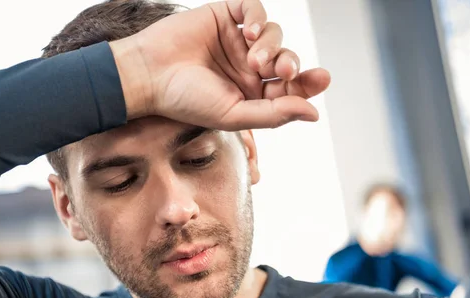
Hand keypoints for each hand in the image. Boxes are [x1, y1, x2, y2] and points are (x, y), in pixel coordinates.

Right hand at [110, 0, 329, 130]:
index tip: (321, 78)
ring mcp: (236, 40)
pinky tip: (250, 31)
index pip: (289, 87)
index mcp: (251, 94)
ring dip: (271, 45)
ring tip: (252, 58)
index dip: (308, 82)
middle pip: (285, 59)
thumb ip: (274, 114)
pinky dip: (258, 17)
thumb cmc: (185, 100)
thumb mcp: (233, 115)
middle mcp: (247, 67)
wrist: (148, 74)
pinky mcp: (224, 16)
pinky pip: (253, 8)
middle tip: (282, 71)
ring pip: (274, 34)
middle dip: (290, 64)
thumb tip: (314, 114)